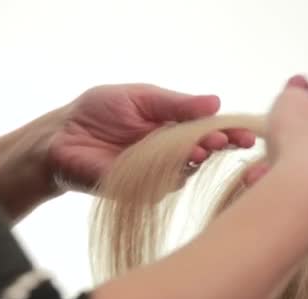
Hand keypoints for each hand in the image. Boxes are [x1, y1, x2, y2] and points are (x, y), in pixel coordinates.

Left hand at [48, 84, 255, 190]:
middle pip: (206, 151)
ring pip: (189, 170)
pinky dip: (173, 176)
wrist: (61, 137)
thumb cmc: (99, 111)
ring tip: (200, 149)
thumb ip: (177, 104)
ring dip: (197, 159)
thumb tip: (215, 102)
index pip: (210, 130)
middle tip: (228, 140)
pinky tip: (176, 165)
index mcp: (176, 127)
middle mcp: (173, 152)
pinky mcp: (143, 192)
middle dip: (219, 145)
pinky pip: (165, 186)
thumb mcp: (141, 98)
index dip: (229, 132)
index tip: (246, 133)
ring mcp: (160, 173)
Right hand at [244, 76, 307, 231]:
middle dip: (297, 147)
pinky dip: (299, 198)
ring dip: (294, 174)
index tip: (291, 108)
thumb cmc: (297, 138)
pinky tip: (280, 198)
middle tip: (272, 151)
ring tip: (265, 178)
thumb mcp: (289, 100)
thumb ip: (295, 91)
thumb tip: (301, 83)